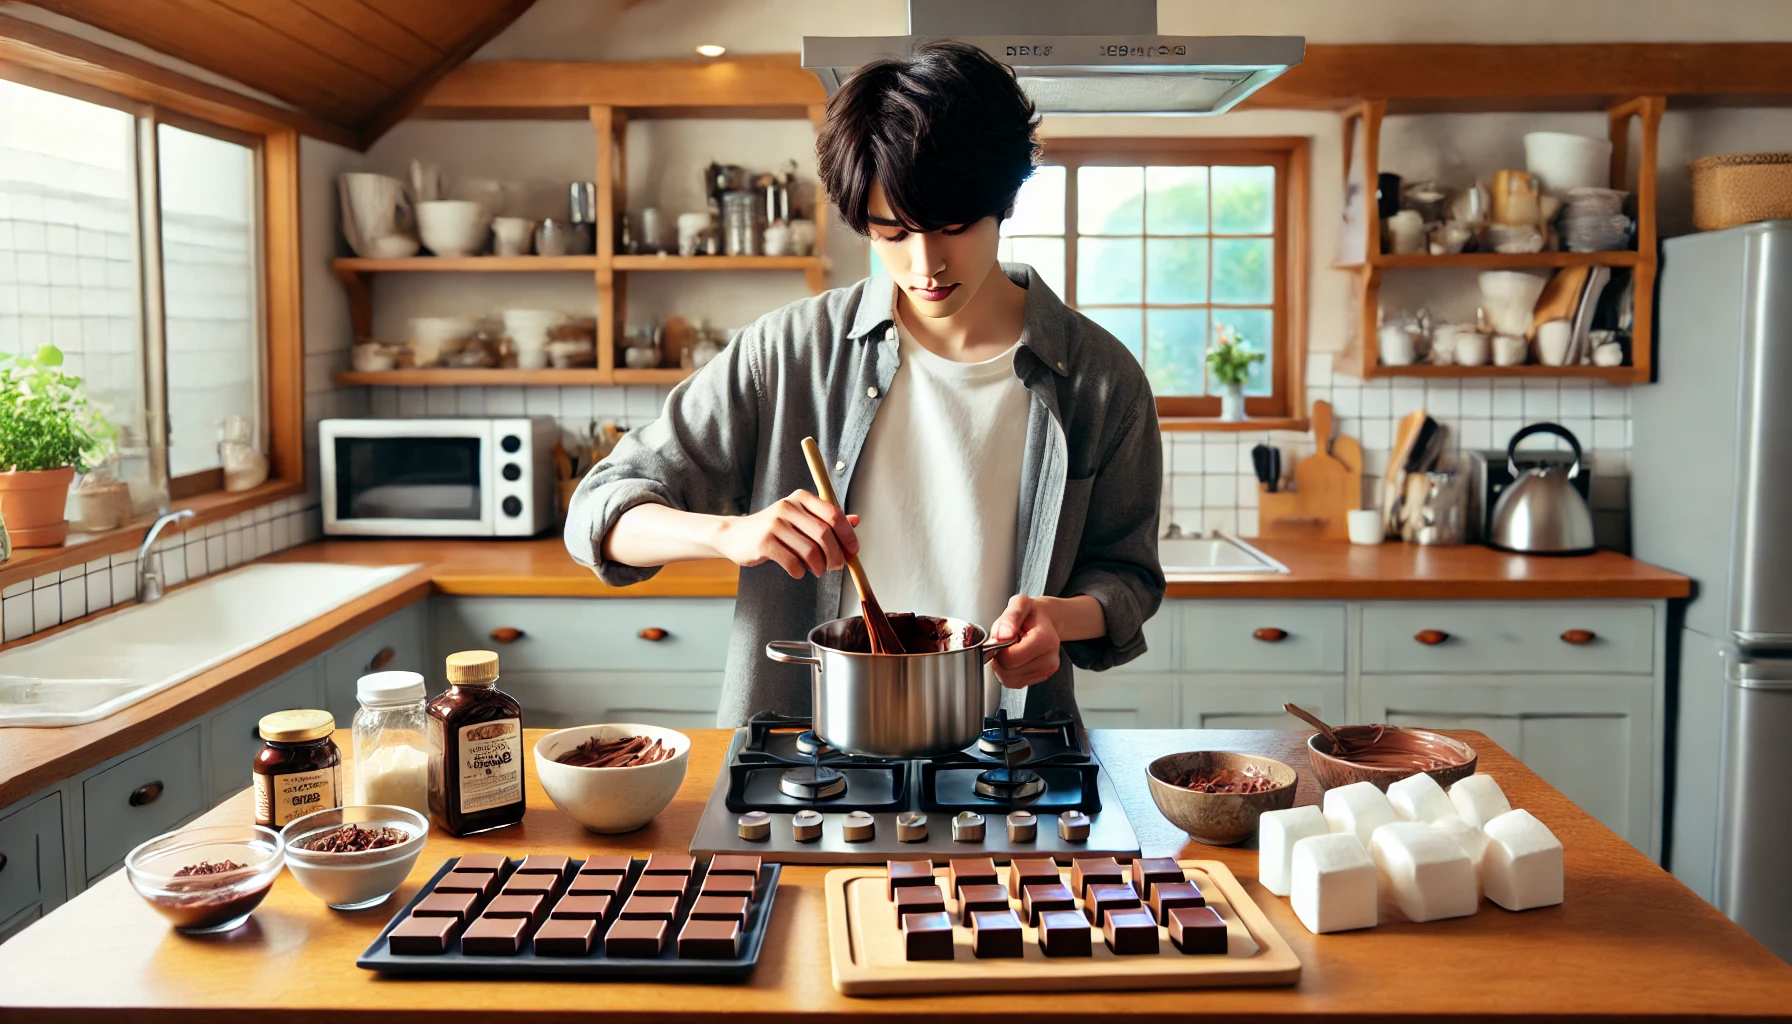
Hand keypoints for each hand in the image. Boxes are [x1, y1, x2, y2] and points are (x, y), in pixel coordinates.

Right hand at [712, 489, 858, 578]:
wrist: (734, 535)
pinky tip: (798, 571)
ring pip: (810, 551)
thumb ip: (826, 519)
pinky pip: (792, 562)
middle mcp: (788, 507)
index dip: (847, 535)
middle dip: (835, 556)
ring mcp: (774, 524)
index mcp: (801, 498)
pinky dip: (800, 571)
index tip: (853, 551)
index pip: (833, 514)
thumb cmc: (772, 528)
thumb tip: (856, 520)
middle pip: (824, 534)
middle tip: (836, 567)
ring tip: (817, 570)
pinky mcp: (764, 542)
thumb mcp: (799, 518)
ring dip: (819, 566)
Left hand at [989, 595, 1061, 687]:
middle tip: (1007, 642)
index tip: (1004, 636)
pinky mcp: (1040, 679)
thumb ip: (1010, 617)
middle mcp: (1050, 660)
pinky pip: (1013, 683)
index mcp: (1045, 640)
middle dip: (1000, 658)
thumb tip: (1002, 636)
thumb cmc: (1031, 613)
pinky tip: (1015, 658)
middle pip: (1008, 672)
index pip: (1010, 658)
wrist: (1046, 620)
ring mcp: (1046, 672)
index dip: (999, 648)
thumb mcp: (1020, 603)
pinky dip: (1008, 672)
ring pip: (1009, 680)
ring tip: (1012, 649)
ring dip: (1003, 666)